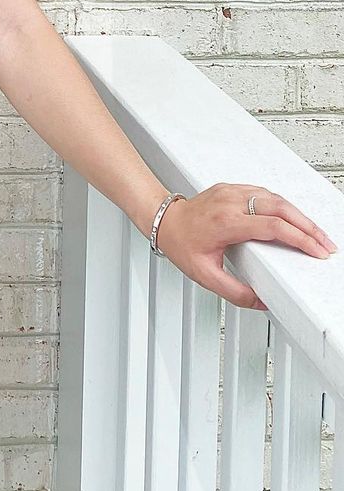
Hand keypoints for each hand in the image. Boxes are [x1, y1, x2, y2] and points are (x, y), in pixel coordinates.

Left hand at [154, 183, 337, 310]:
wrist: (164, 220)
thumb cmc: (181, 243)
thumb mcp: (205, 275)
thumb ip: (234, 292)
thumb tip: (261, 301)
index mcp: (226, 223)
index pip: (272, 227)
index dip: (299, 238)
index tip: (316, 250)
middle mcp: (230, 202)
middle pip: (280, 208)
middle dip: (308, 226)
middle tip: (326, 243)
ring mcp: (231, 192)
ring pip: (274, 197)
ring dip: (298, 215)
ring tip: (315, 234)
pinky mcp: (231, 188)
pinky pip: (263, 193)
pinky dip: (283, 205)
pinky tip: (293, 218)